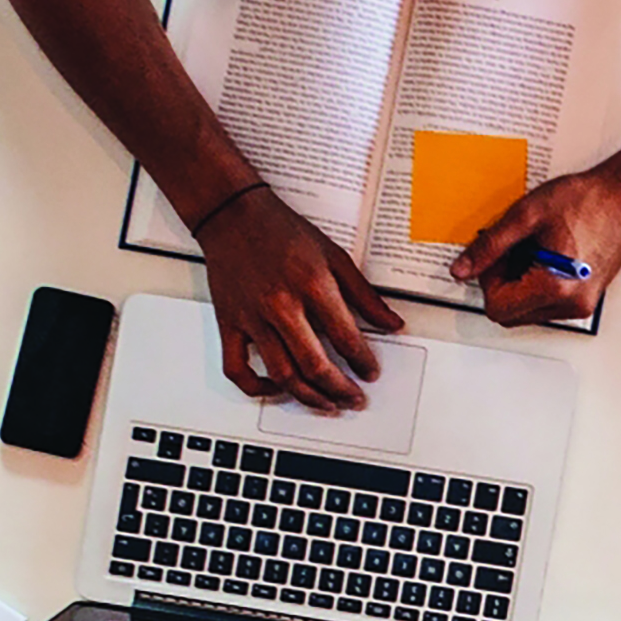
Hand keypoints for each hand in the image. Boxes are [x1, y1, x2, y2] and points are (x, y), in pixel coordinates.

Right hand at [200, 187, 396, 407]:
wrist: (233, 215)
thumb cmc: (281, 231)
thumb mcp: (333, 255)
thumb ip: (364, 294)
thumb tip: (392, 323)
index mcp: (312, 285)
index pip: (346, 338)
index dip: (364, 362)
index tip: (371, 372)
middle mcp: (281, 305)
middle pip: (315, 365)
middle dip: (341, 390)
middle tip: (354, 398)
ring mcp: (252, 318)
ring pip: (283, 374)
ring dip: (309, 397)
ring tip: (327, 404)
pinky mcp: (229, 324)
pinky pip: (237, 369)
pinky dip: (256, 387)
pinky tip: (275, 389)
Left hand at [460, 161, 620, 332]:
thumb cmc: (584, 201)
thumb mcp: (525, 216)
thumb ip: (489, 246)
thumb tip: (463, 269)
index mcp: (555, 288)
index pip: (498, 307)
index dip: (489, 279)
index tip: (499, 254)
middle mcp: (571, 305)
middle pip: (510, 314)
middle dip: (503, 284)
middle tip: (515, 251)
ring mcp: (580, 305)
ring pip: (526, 311)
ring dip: (520, 285)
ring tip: (535, 250)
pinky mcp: (584, 300)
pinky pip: (545, 305)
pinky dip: (536, 285)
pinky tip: (546, 256)